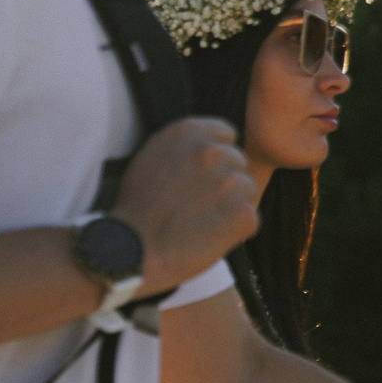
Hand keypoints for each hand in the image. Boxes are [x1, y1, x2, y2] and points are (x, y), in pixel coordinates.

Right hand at [112, 116, 258, 291]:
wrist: (130, 250)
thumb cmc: (137, 208)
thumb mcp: (151, 156)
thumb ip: (184, 145)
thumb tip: (212, 146)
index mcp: (188, 132)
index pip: (226, 135)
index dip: (215, 159)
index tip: (199, 177)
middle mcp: (211, 151)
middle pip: (239, 162)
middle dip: (224, 181)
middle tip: (196, 204)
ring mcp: (229, 182)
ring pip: (247, 190)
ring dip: (231, 206)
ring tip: (200, 222)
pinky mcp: (241, 213)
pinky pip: (251, 219)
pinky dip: (235, 231)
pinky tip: (208, 236)